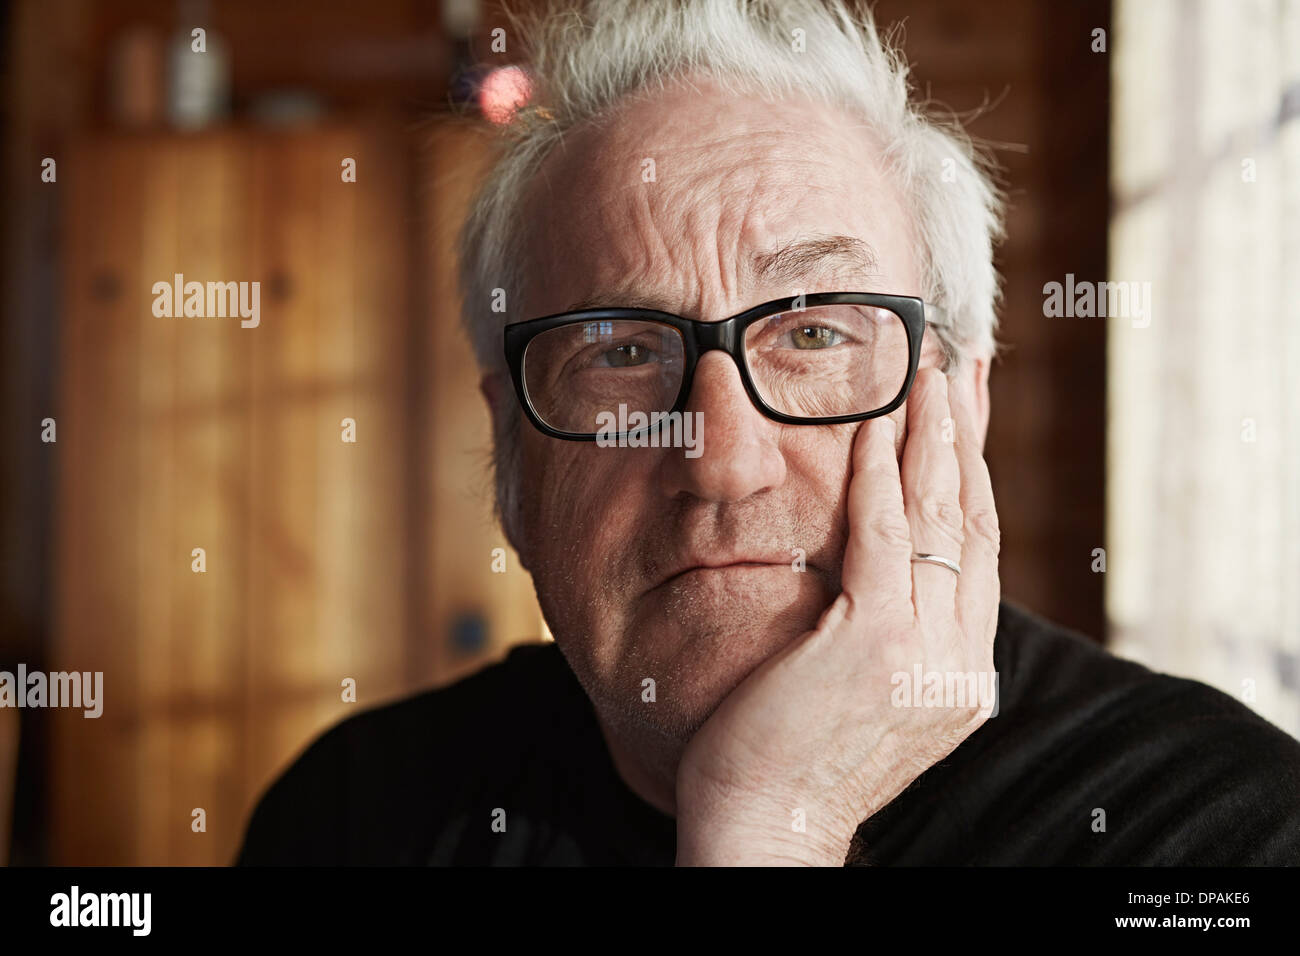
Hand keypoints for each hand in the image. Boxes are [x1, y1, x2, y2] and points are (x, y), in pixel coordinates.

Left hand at [674, 368, 1000, 865]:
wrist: (767, 829)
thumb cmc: (794, 763)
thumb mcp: (866, 700)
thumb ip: (893, 640)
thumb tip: (886, 580)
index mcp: (960, 671)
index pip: (979, 552)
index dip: (977, 476)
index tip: (969, 415)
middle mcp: (959, 659)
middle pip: (975, 523)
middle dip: (969, 438)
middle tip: (965, 367)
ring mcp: (924, 652)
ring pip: (940, 521)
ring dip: (934, 438)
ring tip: (930, 373)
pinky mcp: (874, 644)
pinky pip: (885, 539)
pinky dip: (881, 476)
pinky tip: (876, 426)